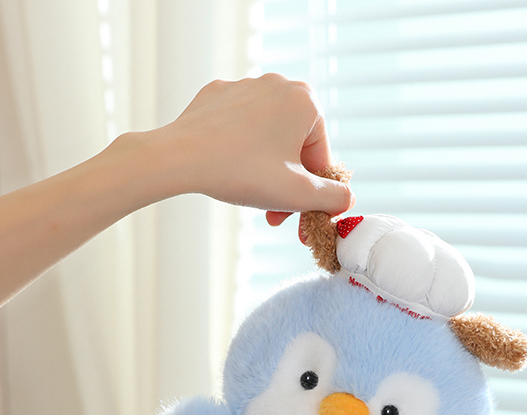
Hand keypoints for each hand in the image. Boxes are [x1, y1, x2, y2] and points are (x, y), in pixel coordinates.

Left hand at [141, 74, 353, 222]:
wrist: (181, 158)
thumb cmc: (243, 172)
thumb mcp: (301, 194)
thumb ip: (335, 198)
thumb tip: (345, 199)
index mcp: (306, 100)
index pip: (321, 158)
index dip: (311, 194)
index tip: (297, 218)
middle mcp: (278, 84)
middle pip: (294, 148)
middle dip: (287, 185)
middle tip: (274, 215)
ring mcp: (244, 86)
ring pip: (267, 139)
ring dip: (265, 172)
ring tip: (250, 194)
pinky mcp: (216, 96)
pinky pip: (240, 130)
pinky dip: (239, 152)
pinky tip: (227, 170)